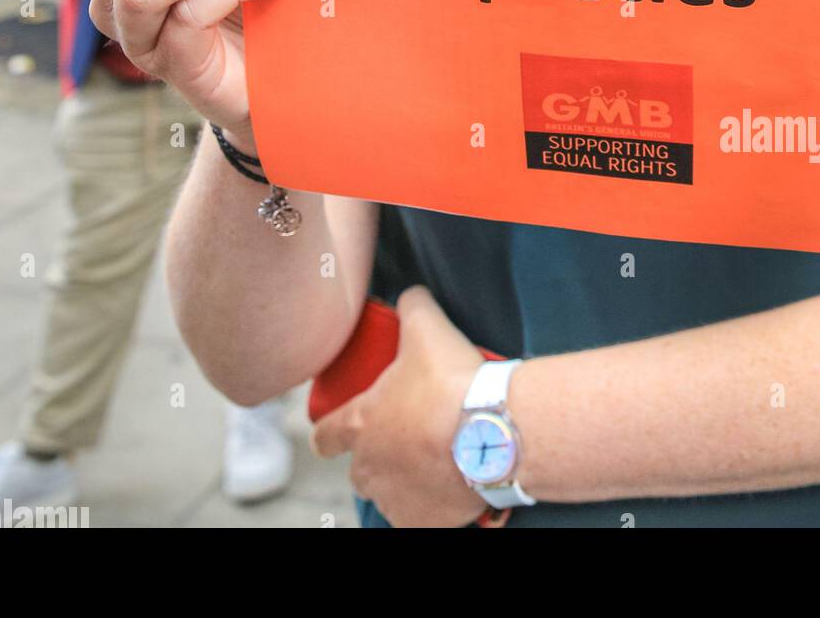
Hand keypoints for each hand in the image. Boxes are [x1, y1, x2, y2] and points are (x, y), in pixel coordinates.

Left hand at [311, 286, 486, 528]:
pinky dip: (431, 507)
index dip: (329, 431)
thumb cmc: (452, 382)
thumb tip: (410, 295)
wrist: (495, 432)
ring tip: (436, 459)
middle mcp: (371, 467)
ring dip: (405, 480)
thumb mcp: (428, 328)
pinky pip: (420, 519)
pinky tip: (450, 486)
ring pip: (390, 495)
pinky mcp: (425, 523)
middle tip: (409, 437)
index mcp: (361, 424)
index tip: (334, 431)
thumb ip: (413, 307)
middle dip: (378, 456)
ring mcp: (397, 499)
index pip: (325, 436)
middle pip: (361, 470)